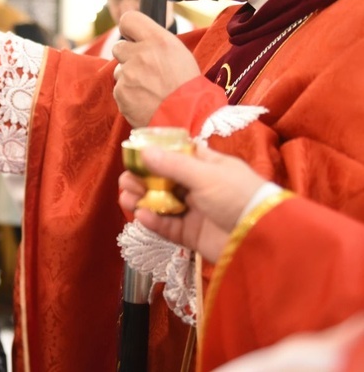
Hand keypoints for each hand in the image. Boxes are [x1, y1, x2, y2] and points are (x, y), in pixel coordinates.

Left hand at [111, 11, 200, 126]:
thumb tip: (138, 37)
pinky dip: (128, 94)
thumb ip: (156, 42)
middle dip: (128, 56)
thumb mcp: (179, 53)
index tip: (133, 37)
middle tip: (145, 69)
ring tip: (149, 88)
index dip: (129, 29)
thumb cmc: (186, 85)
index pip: (128, 19)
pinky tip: (145, 99)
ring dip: (129, 77)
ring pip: (119, 70)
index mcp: (158, 40)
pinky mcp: (120, 92)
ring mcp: (128, 74)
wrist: (187, 117)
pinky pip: (119, 89)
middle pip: (119, 47)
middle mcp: (140, 54)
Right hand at [119, 145, 267, 262]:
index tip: (135, 155)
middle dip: (142, 179)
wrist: (262, 238)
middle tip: (127, 180)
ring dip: (142, 199)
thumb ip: (172, 165)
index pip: (177, 155)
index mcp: (207, 166)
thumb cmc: (238, 196)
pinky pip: (167, 226)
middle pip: (163, 180)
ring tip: (127, 198)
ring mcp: (195, 212)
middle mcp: (199, 187)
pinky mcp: (191, 235)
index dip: (156, 154)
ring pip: (161, 203)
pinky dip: (153, 221)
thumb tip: (143, 151)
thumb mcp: (205, 175)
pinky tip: (141, 216)